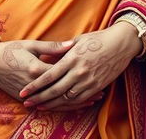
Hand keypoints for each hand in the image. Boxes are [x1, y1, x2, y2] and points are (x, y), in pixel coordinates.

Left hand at [19, 22, 141, 110]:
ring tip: (39, 107)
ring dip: (52, 104)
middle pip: (55, 90)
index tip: (24, 92)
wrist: (121, 44)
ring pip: (66, 98)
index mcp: (72, 58)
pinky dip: (68, 105)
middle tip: (27, 103)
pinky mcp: (97, 87)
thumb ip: (62, 51)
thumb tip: (46, 58)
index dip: (35, 86)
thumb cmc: (97, 38)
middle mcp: (79, 72)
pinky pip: (80, 100)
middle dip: (39, 98)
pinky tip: (59, 106)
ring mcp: (89, 81)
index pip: (49, 76)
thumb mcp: (78, 40)